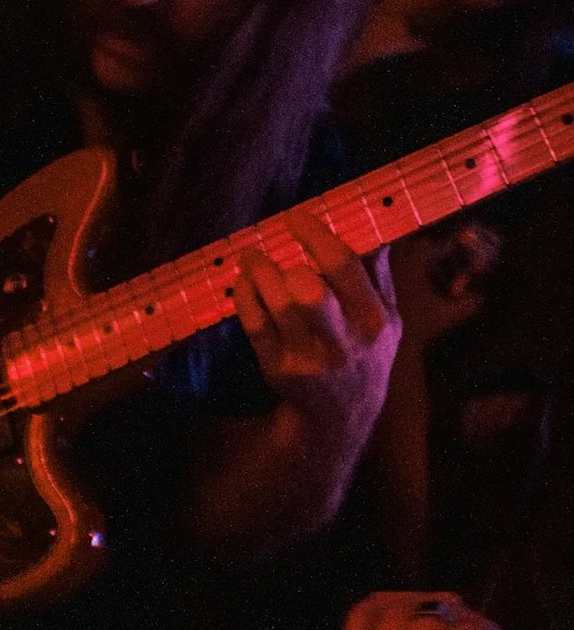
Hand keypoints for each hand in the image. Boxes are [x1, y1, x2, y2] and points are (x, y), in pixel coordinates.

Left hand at [234, 209, 400, 443]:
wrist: (342, 413)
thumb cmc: (364, 351)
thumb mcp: (385, 317)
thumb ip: (377, 272)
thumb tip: (371, 221)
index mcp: (373, 320)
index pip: (344, 267)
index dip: (316, 235)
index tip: (297, 216)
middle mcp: (342, 342)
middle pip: (310, 292)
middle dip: (289, 260)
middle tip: (274, 239)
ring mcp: (307, 357)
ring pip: (276, 304)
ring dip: (260, 272)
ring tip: (254, 256)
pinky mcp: (277, 367)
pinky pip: (253, 324)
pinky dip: (245, 296)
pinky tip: (245, 280)